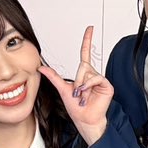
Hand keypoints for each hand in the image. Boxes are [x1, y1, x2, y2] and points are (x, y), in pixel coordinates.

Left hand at [39, 26, 112, 145]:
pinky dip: (88, 86)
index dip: (87, 40)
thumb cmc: (76, 108)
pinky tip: (87, 94)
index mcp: (83, 74)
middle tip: (76, 94)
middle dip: (77, 81)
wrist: (85, 120)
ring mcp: (100, 80)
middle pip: (83, 66)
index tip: (90, 28)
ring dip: (81, 87)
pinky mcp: (106, 85)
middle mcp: (92, 75)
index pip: (85, 53)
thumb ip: (53, 76)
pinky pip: (95, 78)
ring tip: (82, 97)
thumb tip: (41, 67)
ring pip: (87, 73)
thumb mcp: (62, 89)